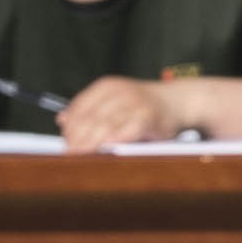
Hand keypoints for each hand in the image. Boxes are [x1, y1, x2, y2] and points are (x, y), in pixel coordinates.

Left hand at [58, 74, 174, 148]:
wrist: (180, 101)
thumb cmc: (145, 106)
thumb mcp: (115, 100)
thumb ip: (91, 109)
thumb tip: (62, 119)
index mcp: (107, 86)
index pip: (80, 106)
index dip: (70, 126)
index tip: (65, 142)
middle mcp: (119, 92)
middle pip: (90, 117)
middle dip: (77, 137)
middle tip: (70, 154)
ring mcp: (134, 104)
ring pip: (105, 125)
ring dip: (90, 143)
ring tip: (81, 155)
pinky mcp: (148, 117)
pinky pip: (126, 131)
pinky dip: (113, 141)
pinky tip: (104, 150)